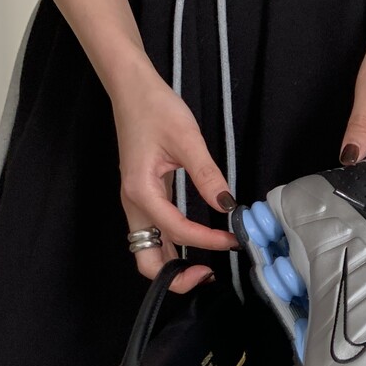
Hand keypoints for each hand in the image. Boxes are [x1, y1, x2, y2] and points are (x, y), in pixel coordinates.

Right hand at [111, 56, 238, 291]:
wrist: (131, 89)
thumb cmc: (155, 108)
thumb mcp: (187, 139)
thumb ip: (208, 175)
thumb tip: (228, 205)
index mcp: (141, 191)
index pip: (176, 230)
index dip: (207, 240)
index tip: (234, 239)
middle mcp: (134, 203)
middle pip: (146, 260)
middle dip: (174, 276)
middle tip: (208, 273)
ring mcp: (136, 203)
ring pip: (148, 252)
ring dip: (174, 266)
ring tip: (206, 265)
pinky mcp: (143, 198)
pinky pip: (154, 235)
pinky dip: (172, 248)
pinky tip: (196, 244)